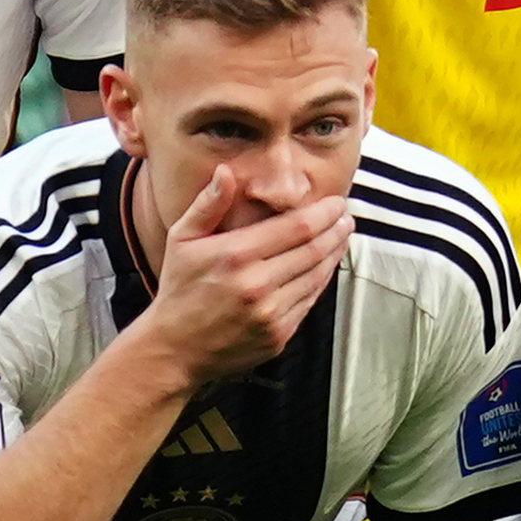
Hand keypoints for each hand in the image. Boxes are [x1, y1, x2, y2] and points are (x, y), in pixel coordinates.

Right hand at [141, 162, 351, 380]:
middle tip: (347, 216)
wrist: (174, 348)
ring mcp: (270, 313)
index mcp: (235, 255)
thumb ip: (207, 205)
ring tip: (342, 236)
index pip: (297, 227)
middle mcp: (257, 284)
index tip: (337, 203)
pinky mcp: (278, 336)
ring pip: (317, 277)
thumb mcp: (181, 240)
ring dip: (335, 254)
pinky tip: (325, 266)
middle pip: (314, 250)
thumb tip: (226, 172)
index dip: (324, 213)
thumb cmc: (178, 289)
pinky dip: (321, 281)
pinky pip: (309, 302)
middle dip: (336, 230)